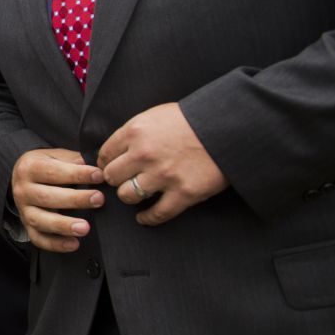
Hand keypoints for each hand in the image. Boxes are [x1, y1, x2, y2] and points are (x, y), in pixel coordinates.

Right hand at [12, 148, 105, 252]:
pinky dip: (56, 244)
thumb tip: (94, 165)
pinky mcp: (27, 227)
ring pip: (41, 221)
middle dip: (75, 199)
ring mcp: (24, 210)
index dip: (76, 174)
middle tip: (98, 199)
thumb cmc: (44, 166)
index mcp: (29, 168)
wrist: (21, 178)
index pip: (53, 172)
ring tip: (85, 228)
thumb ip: (72, 159)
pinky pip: (39, 239)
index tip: (98, 175)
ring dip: (64, 225)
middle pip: (47, 197)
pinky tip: (74, 244)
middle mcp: (23, 190)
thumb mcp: (53, 155)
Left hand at [98, 103, 226, 225]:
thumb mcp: (156, 115)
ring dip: (129, 196)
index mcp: (135, 132)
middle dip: (115, 179)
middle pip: (112, 176)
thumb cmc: (193, 119)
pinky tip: (143, 218)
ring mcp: (163, 175)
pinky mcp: (183, 193)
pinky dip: (147, 218)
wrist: (229, 128)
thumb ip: (136, 132)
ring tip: (135, 195)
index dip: (106, 163)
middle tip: (122, 181)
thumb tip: (119, 148)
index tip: (109, 168)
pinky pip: (157, 213)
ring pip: (127, 195)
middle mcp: (144, 154)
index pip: (105, 154)